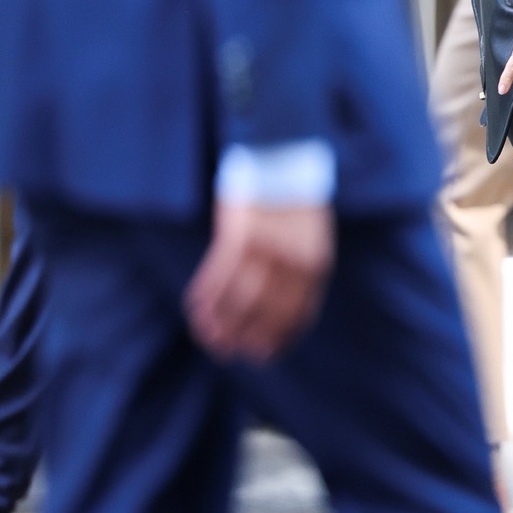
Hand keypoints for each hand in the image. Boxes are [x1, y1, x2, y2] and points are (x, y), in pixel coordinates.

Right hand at [185, 201, 333, 362]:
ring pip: (239, 300)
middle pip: (266, 314)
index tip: (260, 356)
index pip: (298, 316)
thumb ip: (299, 270)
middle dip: (244, 337)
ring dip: (219, 322)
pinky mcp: (240, 235)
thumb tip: (275, 309)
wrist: (281, 156)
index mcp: (316, 265)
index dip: (277, 340)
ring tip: (207, 334)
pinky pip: (219, 277)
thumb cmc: (292, 200)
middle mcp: (295, 261)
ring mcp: (267, 249)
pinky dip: (206, 297)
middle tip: (225, 351)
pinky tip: (196, 308)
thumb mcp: (310, 236)